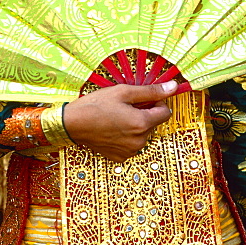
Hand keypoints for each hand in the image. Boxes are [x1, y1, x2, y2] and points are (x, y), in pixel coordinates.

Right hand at [62, 80, 177, 161]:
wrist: (72, 124)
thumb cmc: (96, 105)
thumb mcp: (123, 92)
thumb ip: (151, 91)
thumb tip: (173, 87)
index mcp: (142, 123)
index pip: (166, 112)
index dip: (157, 103)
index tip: (144, 99)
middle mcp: (139, 141)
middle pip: (153, 123)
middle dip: (145, 113)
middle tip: (125, 106)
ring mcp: (130, 151)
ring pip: (143, 134)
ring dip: (136, 125)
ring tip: (117, 117)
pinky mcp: (120, 157)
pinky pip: (132, 144)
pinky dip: (126, 136)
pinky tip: (112, 128)